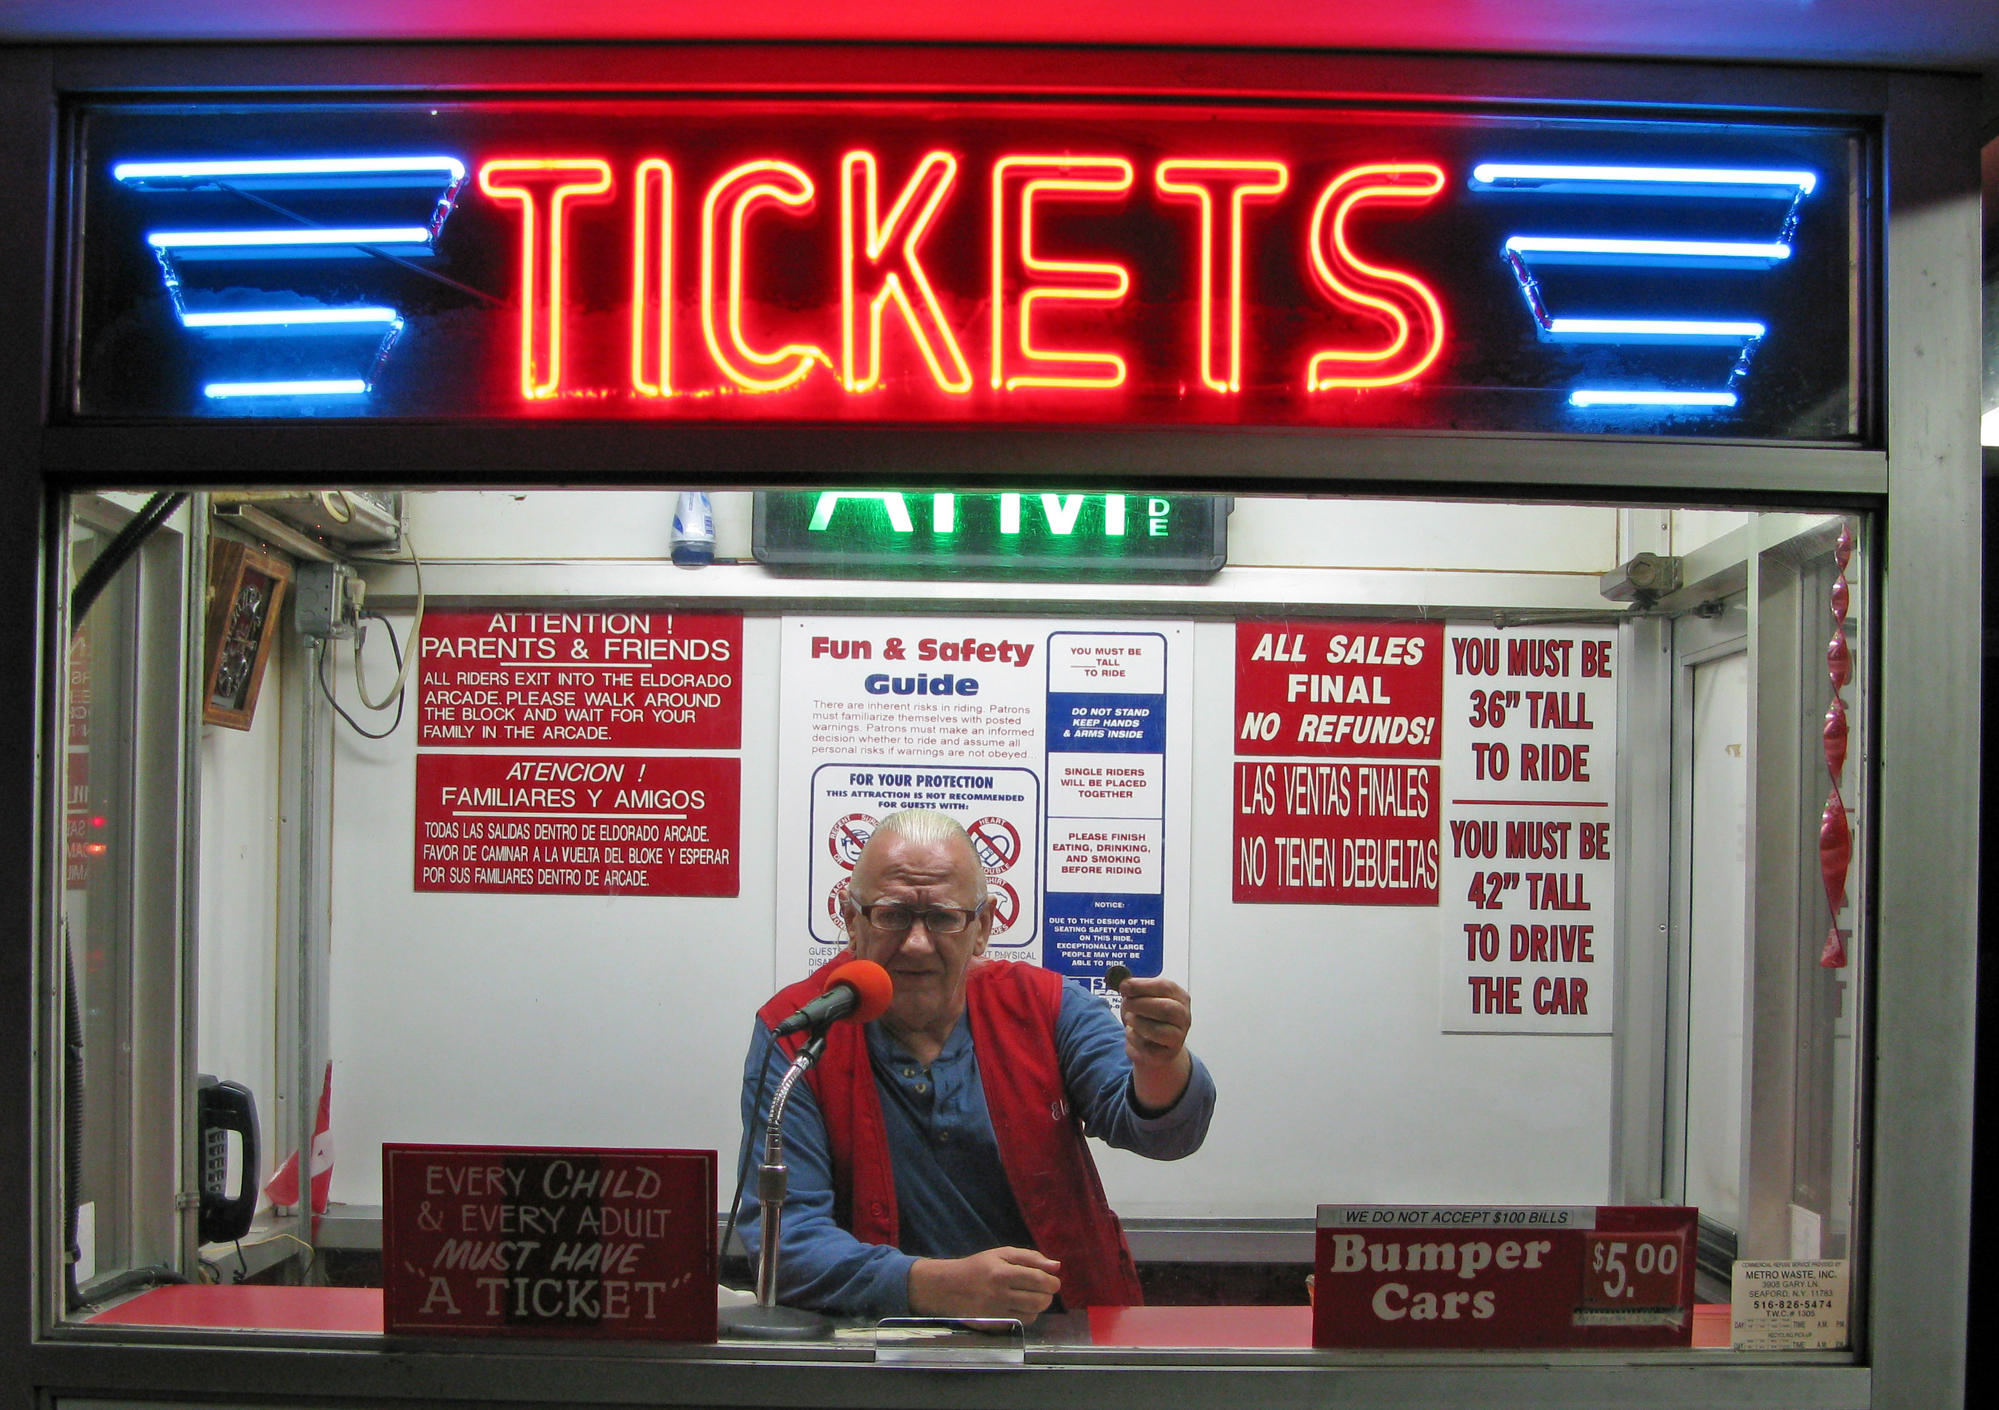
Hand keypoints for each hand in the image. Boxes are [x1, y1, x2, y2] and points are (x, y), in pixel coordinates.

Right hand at [907, 1246, 1061, 1318]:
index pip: (1038, 1280)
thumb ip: (1030, 1257)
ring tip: (1031, 1296)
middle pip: (1039, 1300)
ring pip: (1032, 1314)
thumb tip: (1056, 1266)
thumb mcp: (1001, 1253)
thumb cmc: (978, 1267)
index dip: (1052, 1282)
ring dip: (1038, 1306)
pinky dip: (1026, 1315)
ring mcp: (997, 1312)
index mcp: (1002, 1273)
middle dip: (1048, 1295)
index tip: (1053, 1281)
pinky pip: (1020, 1322)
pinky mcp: (994, 1325)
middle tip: (1044, 1289)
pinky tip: (1019, 1306)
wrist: (948, 1287)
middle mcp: (1000, 1294)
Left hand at [1118, 976, 1192, 1112]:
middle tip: (1126, 1003)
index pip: (1165, 987)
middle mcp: (1183, 1016)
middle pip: (1167, 1008)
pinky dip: (1134, 1038)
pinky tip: (1133, 1033)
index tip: (1124, 986)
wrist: (1154, 1046)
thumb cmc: (1148, 1017)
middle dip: (1141, 1004)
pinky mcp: (1167, 1054)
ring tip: (1130, 1019)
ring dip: (1138, 1022)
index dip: (1143, 986)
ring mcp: (1178, 1037)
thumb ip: (1135, 990)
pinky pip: (1147, 1047)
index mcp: (1179, 997)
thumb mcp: (1142, 999)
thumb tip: (1124, 984)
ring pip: (1158, 1030)